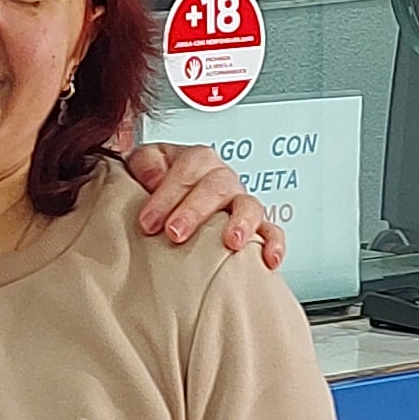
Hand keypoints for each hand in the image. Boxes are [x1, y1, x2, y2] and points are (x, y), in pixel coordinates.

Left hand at [121, 141, 290, 270]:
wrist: (169, 203)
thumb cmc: (158, 185)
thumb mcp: (145, 165)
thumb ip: (146, 164)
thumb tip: (154, 176)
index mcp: (198, 160)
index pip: (188, 169)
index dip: (167, 195)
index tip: (148, 221)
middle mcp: (223, 179)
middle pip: (217, 186)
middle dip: (195, 211)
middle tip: (175, 233)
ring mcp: (241, 202)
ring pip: (250, 205)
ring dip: (241, 222)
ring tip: (231, 242)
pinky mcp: (256, 226)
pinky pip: (272, 231)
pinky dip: (273, 243)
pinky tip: (268, 258)